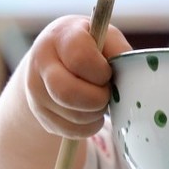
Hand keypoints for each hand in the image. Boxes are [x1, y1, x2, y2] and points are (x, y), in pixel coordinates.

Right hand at [20, 15, 130, 138]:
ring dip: (95, 114)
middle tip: (107, 92)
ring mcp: (35, 91)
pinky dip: (88, 127)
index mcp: (60, 37)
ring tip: (100, 101)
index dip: (100, 71)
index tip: (107, 72)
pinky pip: (69, 130)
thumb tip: (133, 72)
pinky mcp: (40, 114)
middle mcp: (40, 63)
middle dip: (97, 98)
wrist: (53, 58)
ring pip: (71, 115)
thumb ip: (118, 50)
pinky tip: (91, 113)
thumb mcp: (104, 37)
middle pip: (66, 92)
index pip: (79, 59)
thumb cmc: (89, 46)